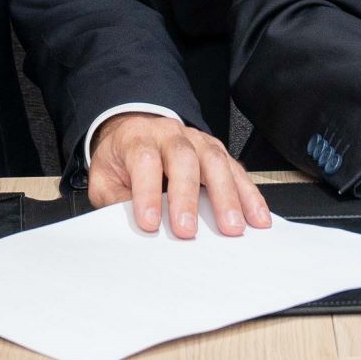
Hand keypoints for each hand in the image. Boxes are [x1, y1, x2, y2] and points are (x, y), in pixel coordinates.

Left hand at [87, 114, 271, 238]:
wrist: (136, 129)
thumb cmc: (122, 159)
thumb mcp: (104, 177)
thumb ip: (115, 199)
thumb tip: (131, 226)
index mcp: (138, 139)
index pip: (145, 161)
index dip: (147, 193)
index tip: (150, 223)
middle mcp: (170, 135)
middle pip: (184, 158)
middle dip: (187, 196)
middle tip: (188, 230)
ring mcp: (198, 140)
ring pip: (216, 161)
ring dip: (227, 196)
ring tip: (233, 227)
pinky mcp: (217, 152)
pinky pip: (236, 170)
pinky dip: (248, 195)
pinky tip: (256, 216)